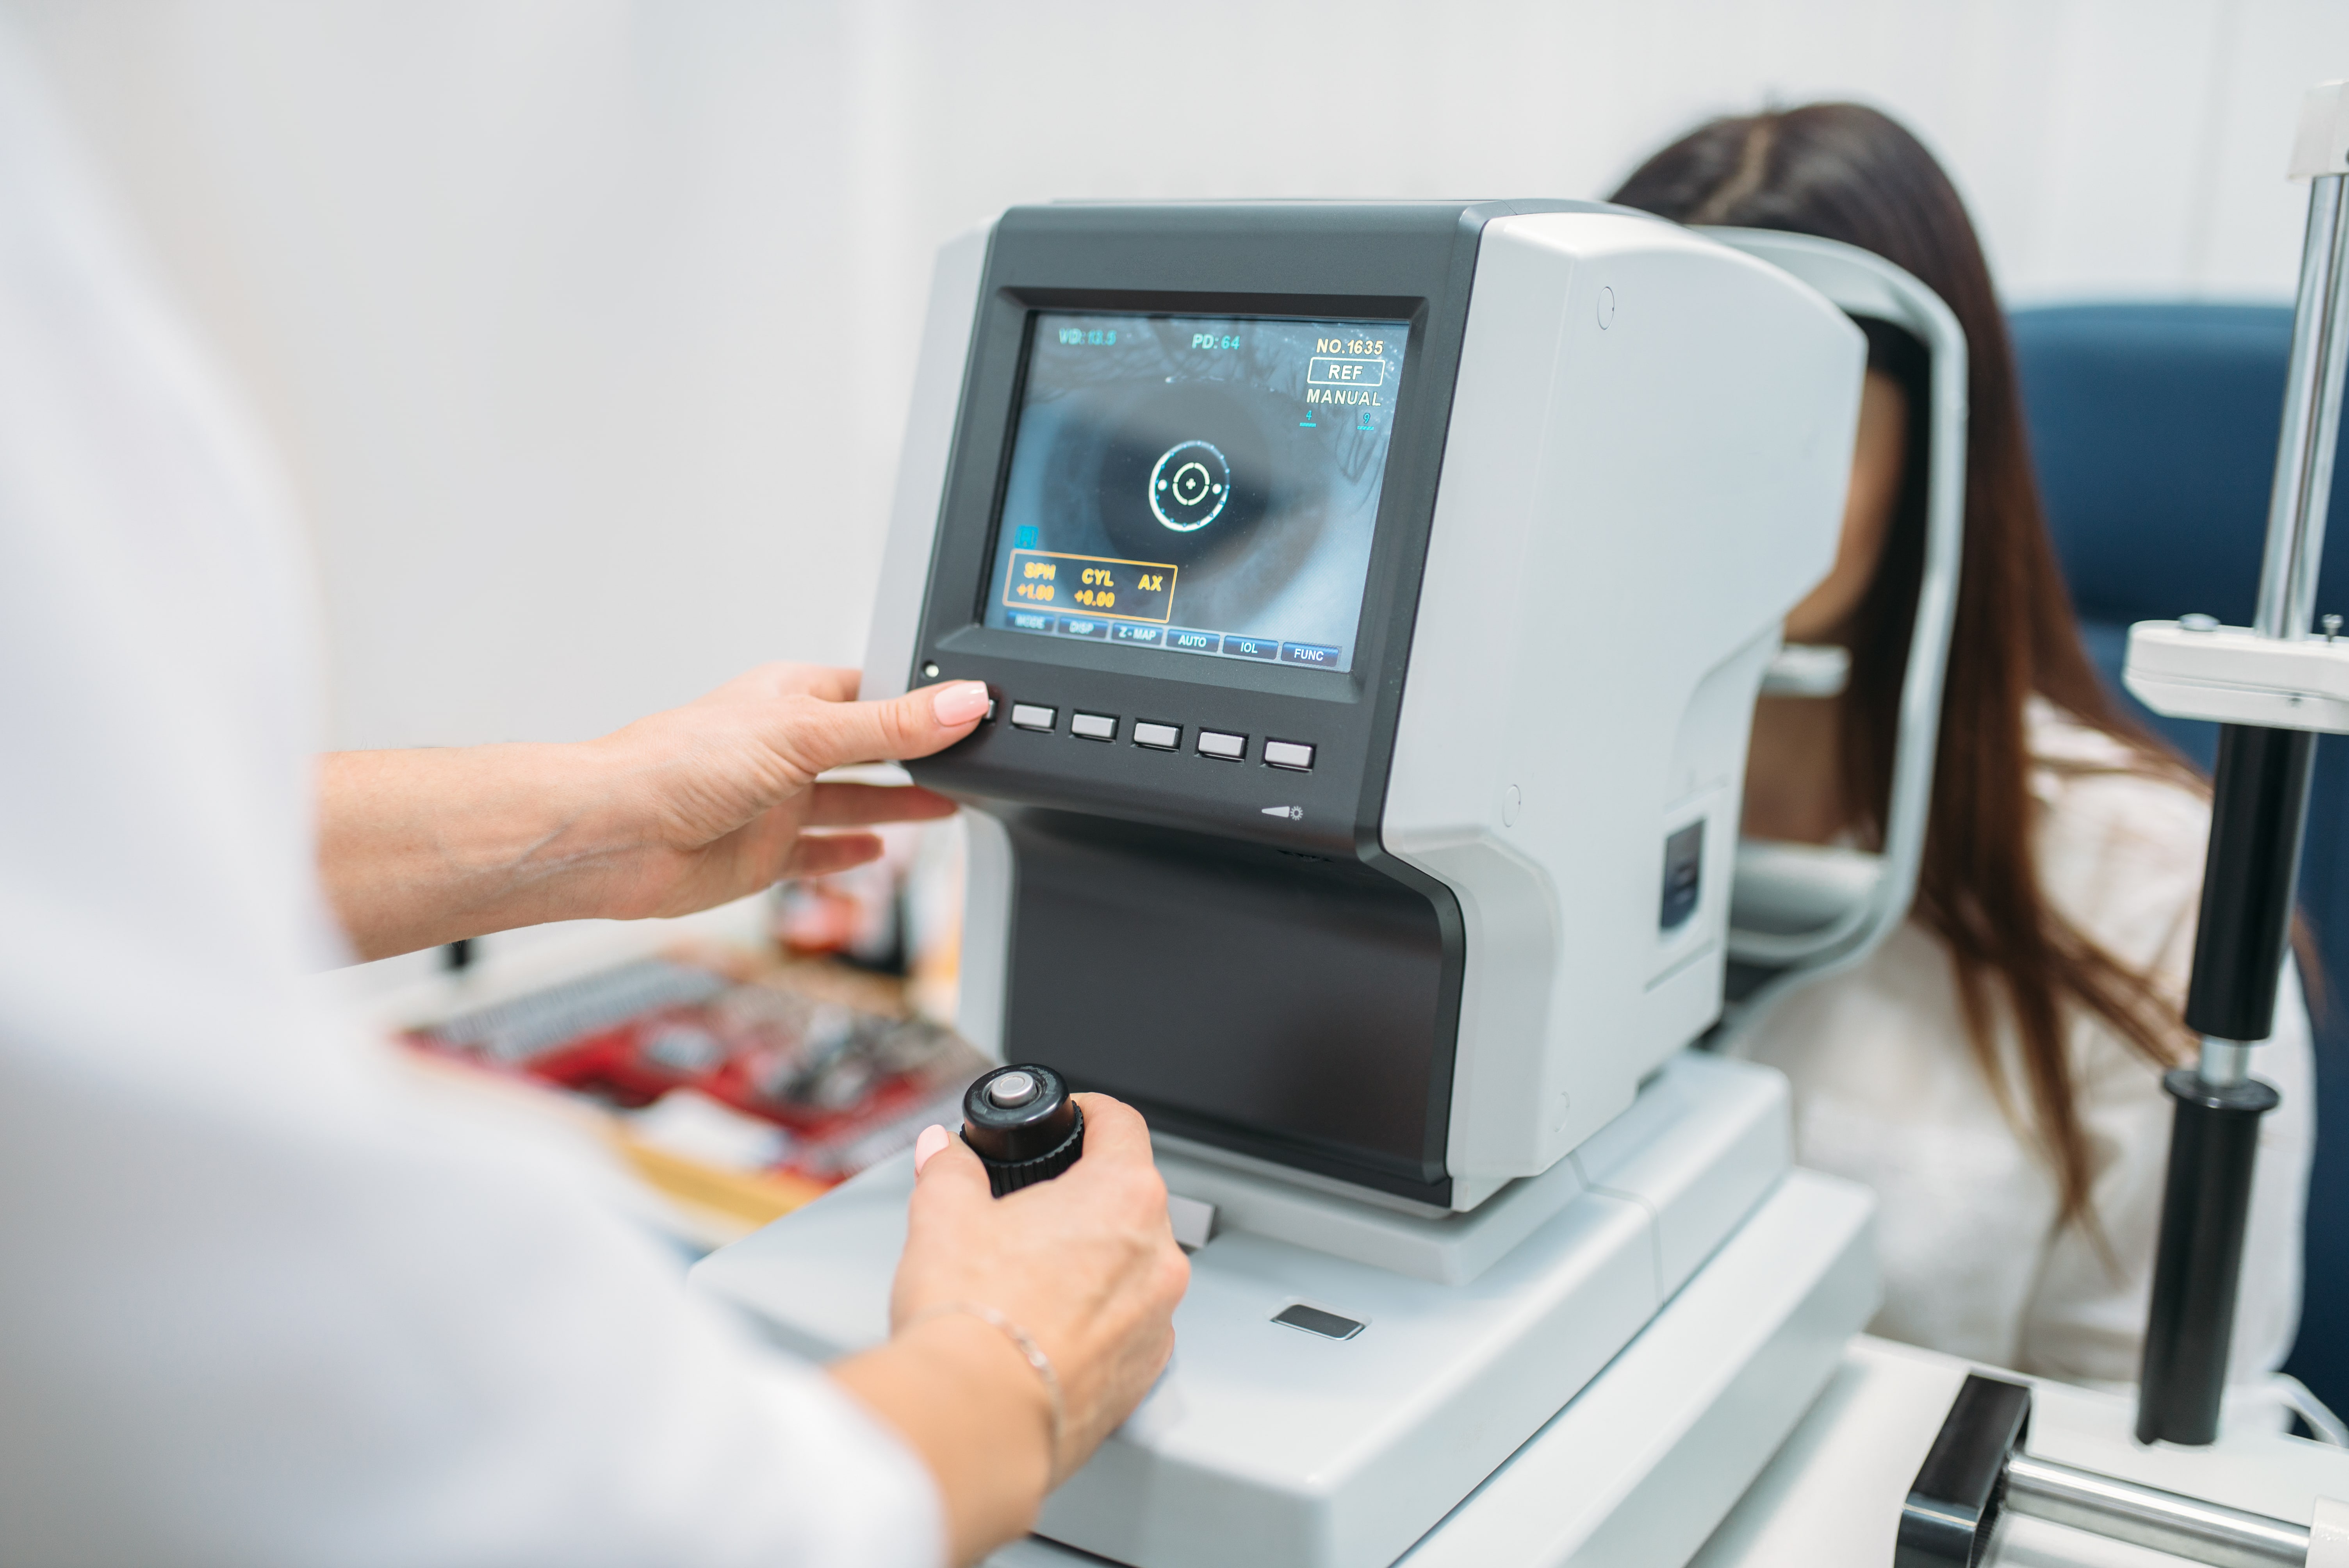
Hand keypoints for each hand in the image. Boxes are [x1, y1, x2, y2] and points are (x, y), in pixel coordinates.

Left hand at [578, 663, 987, 919]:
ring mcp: (774, 801)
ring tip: (950, 804)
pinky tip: (876, 853)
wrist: (614, 837)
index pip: (874, 690)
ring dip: (898, 805)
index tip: (975, 709)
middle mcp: (785, 746)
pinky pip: (818, 854)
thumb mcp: (803, 734)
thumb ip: (890, 726)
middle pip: (869, 748)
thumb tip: (964, 702)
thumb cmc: (679, 764)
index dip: (922, 700)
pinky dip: (849, 854)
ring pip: (851, 800)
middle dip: (918, 754)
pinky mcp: (762, 854)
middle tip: (977, 760)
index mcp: (792, 697)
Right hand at [828, 1095, 1188, 1563]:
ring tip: (1031, 1278)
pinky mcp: (1144, 1373)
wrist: (979, 1418)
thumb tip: (944, 1152)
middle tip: (1034, 1211)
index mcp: (1122, 1195)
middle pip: (1130, 1199)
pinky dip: (1096, 1319)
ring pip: (1133, 1266)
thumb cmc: (974, 1317)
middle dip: (1084, 1197)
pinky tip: (1046, 1329)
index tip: (1076, 1117)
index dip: (1092, 1112)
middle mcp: (1157, 1254)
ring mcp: (1158, 1318)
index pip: (1122, 1125)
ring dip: (1094, 1262)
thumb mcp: (943, 1214)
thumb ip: (950, 1169)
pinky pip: (1128, 1326)